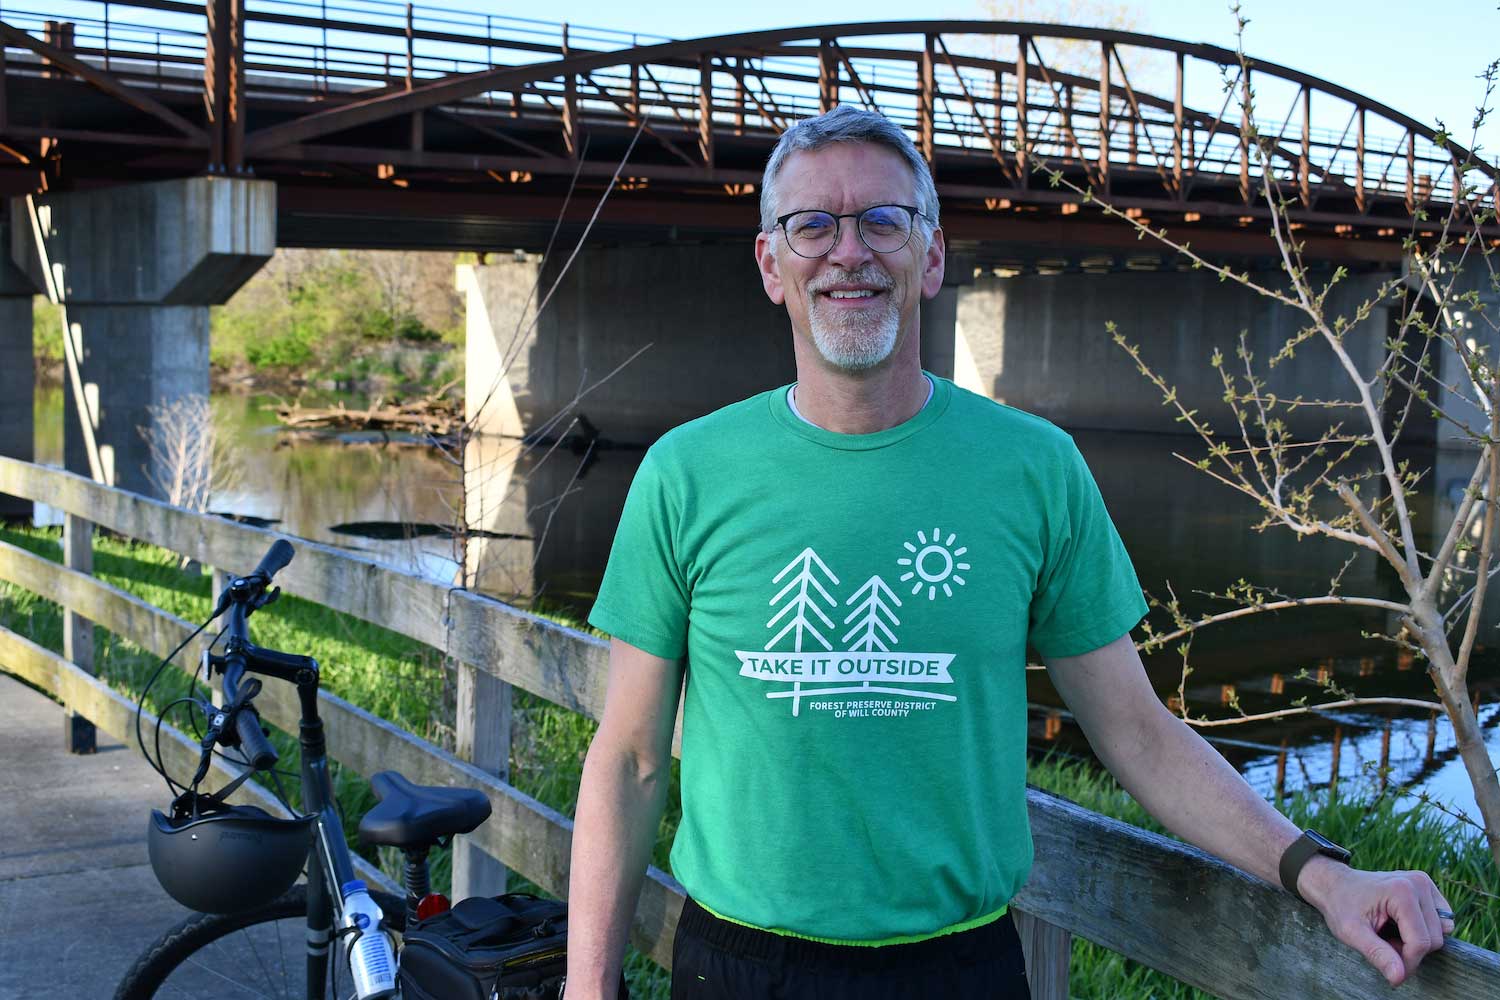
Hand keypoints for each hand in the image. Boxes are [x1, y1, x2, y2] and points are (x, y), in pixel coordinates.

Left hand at [1299, 857, 1455, 985]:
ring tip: (1390, 933)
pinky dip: (1424, 930)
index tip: (1390, 969)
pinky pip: (1442, 922)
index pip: (1420, 942)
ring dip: (1417, 941)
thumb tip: (1399, 978)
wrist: (1335, 885)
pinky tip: (1401, 925)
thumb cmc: (1341, 906)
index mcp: (1401, 891)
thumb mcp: (1351, 932)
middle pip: (1434, 939)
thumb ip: (1377, 954)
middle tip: (1383, 943)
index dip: (1408, 963)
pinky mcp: (1428, 887)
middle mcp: (1418, 883)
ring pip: (1440, 932)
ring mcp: (1424, 883)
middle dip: (1410, 951)